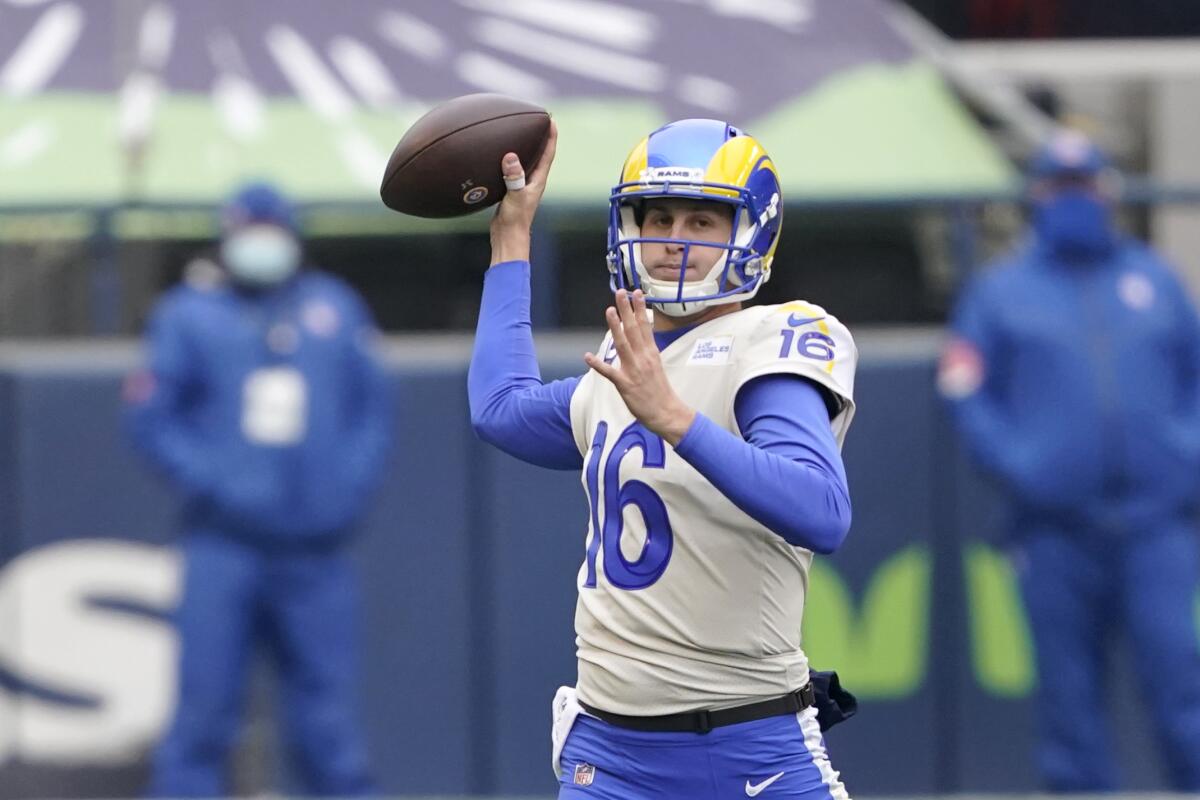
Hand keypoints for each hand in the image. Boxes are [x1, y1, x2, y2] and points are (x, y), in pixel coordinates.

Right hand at [490, 119, 557, 265]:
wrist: (507, 236)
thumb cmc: (515, 219)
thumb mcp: (514, 195)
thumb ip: (514, 177)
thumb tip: (511, 157)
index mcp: (538, 180)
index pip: (548, 153)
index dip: (551, 136)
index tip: (551, 120)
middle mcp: (533, 181)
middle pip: (540, 154)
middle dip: (540, 137)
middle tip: (537, 121)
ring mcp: (523, 186)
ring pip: (526, 161)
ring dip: (526, 148)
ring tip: (520, 133)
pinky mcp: (512, 190)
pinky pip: (513, 170)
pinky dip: (509, 160)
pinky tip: (500, 156)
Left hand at [583, 289, 695, 444]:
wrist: (666, 412)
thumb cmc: (660, 391)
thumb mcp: (656, 365)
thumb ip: (646, 351)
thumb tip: (640, 337)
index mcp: (651, 353)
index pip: (645, 326)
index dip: (640, 309)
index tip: (636, 293)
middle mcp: (643, 358)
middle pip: (634, 329)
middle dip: (627, 310)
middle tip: (620, 293)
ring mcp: (634, 370)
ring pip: (623, 344)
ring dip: (616, 327)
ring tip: (609, 311)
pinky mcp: (625, 384)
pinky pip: (609, 372)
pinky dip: (598, 364)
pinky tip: (587, 356)